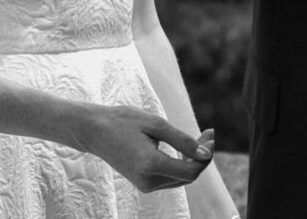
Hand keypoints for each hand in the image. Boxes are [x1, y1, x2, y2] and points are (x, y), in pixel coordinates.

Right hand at [77, 104, 214, 193]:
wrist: (95, 131)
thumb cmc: (124, 122)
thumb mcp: (155, 124)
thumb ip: (182, 141)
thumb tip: (206, 155)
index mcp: (151, 165)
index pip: (191, 171)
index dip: (205, 156)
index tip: (211, 135)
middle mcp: (149, 181)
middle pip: (187, 176)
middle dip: (201, 156)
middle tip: (208, 132)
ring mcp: (145, 185)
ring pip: (180, 178)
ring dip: (192, 160)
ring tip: (199, 137)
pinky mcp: (143, 183)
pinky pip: (169, 176)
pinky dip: (180, 163)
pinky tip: (183, 147)